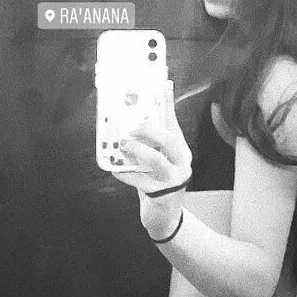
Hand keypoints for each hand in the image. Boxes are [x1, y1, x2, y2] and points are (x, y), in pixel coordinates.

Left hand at [109, 80, 191, 236]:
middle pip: (168, 139)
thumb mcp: (159, 157)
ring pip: (156, 160)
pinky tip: (115, 170)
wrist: (165, 214)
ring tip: (123, 144)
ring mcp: (172, 179)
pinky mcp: (160, 194)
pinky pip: (139, 181)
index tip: (163, 82)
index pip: (173, 121)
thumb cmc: (158, 179)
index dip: (167, 102)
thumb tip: (133, 115)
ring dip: (137, 150)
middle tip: (131, 127)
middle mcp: (181, 161)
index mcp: (180, 148)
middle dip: (148, 130)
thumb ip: (150, 138)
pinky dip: (125, 174)